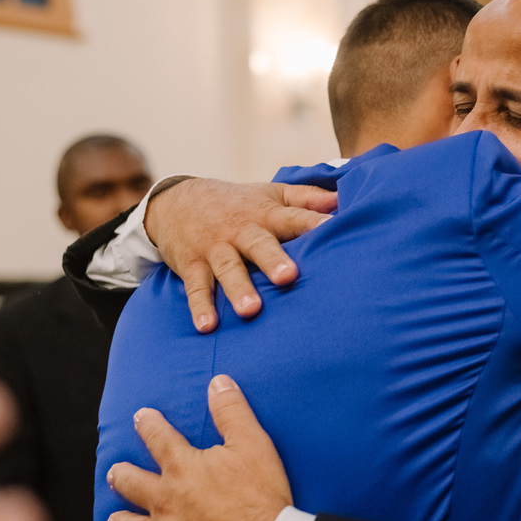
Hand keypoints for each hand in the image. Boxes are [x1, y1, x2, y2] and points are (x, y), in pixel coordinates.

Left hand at [106, 375, 292, 520]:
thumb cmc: (259, 496)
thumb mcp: (253, 444)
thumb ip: (231, 412)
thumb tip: (218, 382)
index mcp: (183, 468)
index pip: (159, 438)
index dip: (149, 424)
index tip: (141, 416)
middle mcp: (165, 501)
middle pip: (133, 484)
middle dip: (122, 475)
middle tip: (115, 471)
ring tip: (114, 519)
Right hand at [145, 178, 338, 330]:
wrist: (177, 201)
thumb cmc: (239, 203)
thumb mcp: (272, 194)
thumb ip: (308, 198)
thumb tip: (343, 199)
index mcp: (266, 214)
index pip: (293, 217)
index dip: (313, 222)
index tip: (333, 228)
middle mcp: (241, 230)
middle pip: (259, 244)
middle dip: (273, 260)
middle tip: (289, 276)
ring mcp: (215, 248)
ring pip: (228, 268)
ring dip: (238, 288)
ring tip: (251, 310)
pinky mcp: (192, 265)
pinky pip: (196, 288)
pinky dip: (200, 307)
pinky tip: (208, 326)